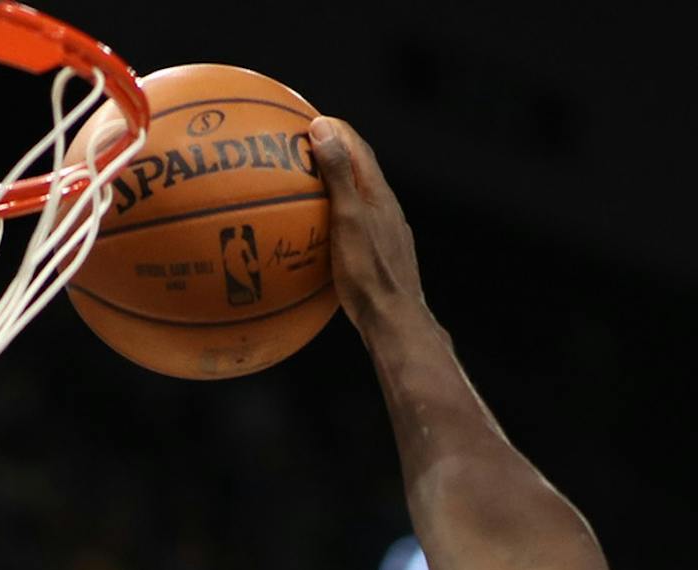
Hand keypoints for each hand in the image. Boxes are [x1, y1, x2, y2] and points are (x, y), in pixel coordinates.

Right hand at [308, 118, 424, 330]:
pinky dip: (337, 219)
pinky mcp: (381, 258)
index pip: (358, 146)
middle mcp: (387, 211)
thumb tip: (323, 128)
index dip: (334, 128)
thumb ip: (337, 174)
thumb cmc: (369, 273)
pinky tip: (321, 234)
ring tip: (307, 188)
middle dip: (333, 153)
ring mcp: (387, 236)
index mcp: (380, 194)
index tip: (306, 120)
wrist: (395, 323)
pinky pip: (356, 227)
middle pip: (359, 171)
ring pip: (359, 201)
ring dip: (335, 188)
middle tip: (301, 148)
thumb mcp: (348, 219)